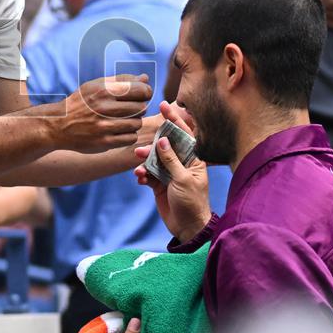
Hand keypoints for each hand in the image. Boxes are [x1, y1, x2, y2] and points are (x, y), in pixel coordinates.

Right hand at [53, 75, 151, 152]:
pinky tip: (119, 131)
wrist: (58, 125)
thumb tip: (146, 78)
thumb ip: (121, 81)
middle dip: (140, 107)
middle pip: (141, 107)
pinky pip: (131, 137)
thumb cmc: (80, 103)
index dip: (146, 92)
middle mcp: (104, 107)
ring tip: (124, 120)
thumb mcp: (95, 86)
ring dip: (134, 122)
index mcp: (103, 90)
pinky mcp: (104, 142)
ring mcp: (104, 126)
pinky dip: (129, 134)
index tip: (142, 95)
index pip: (140, 89)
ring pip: (137, 123)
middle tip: (131, 109)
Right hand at [134, 102, 209, 242]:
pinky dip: (143, 175)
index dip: (174, 119)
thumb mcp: (183, 179)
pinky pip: (148, 173)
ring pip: (153, 159)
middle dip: (151, 146)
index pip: (184, 134)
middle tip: (140, 149)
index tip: (164, 105)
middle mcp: (181, 163)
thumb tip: (162, 140)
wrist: (187, 227)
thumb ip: (171, 159)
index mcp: (193, 159)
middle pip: (164, 146)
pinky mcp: (159, 184)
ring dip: (144, 162)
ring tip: (139, 168)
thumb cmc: (192, 202)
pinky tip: (140, 179)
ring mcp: (169, 173)